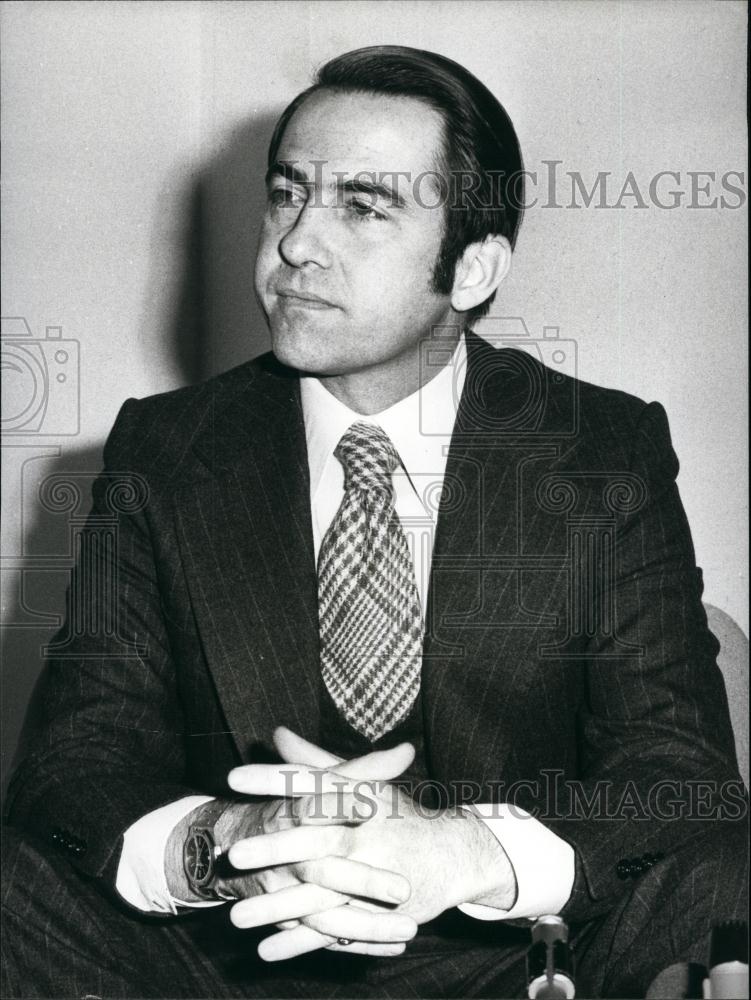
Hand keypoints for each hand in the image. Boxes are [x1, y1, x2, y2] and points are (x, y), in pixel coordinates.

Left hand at [227, 728, 515, 960]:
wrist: (455, 852)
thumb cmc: (399, 814)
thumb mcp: (360, 782)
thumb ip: (314, 762)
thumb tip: (277, 734)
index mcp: (360, 797)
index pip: (312, 784)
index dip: (274, 779)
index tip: (234, 777)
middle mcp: (367, 835)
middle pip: (317, 841)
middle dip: (275, 848)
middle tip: (235, 853)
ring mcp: (373, 877)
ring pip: (320, 894)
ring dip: (277, 907)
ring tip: (235, 916)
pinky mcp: (377, 911)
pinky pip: (335, 930)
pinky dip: (300, 942)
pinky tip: (266, 951)